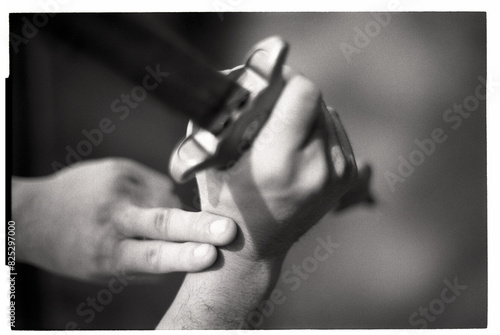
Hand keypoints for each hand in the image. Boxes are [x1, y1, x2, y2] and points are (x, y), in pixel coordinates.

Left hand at [12, 158, 236, 281]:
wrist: (39, 211)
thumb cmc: (79, 249)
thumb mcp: (106, 269)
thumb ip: (146, 264)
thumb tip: (191, 253)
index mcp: (109, 253)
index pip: (152, 256)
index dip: (183, 256)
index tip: (211, 255)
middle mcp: (114, 218)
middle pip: (163, 222)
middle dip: (200, 226)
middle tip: (230, 230)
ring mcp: (119, 187)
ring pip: (169, 200)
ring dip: (179, 212)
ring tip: (154, 220)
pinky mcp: (122, 167)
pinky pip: (160, 185)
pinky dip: (162, 197)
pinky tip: (144, 202)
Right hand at [196, 60, 356, 261]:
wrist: (254, 245)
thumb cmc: (227, 199)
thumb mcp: (215, 156)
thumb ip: (231, 111)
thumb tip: (250, 73)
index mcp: (280, 162)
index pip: (304, 91)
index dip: (286, 79)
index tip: (271, 85)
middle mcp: (317, 168)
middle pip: (317, 99)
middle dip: (292, 98)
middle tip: (272, 112)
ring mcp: (337, 174)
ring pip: (328, 113)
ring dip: (306, 115)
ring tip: (284, 138)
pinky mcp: (348, 177)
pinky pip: (336, 131)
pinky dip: (318, 131)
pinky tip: (299, 150)